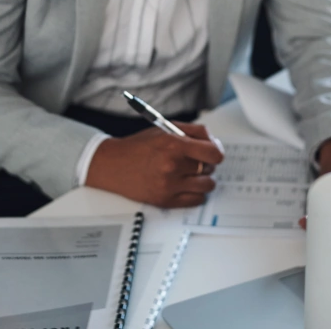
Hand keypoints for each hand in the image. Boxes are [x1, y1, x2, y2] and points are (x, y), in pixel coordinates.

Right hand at [85, 124, 223, 208]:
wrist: (114, 165)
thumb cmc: (140, 146)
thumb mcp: (167, 129)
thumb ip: (194, 132)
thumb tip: (214, 142)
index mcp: (174, 145)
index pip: (213, 153)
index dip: (216, 151)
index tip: (213, 152)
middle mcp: (172, 166)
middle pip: (210, 168)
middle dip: (207, 163)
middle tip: (197, 159)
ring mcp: (169, 186)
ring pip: (207, 185)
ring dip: (204, 178)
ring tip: (192, 173)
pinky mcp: (165, 201)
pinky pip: (196, 200)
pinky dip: (196, 193)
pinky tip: (187, 184)